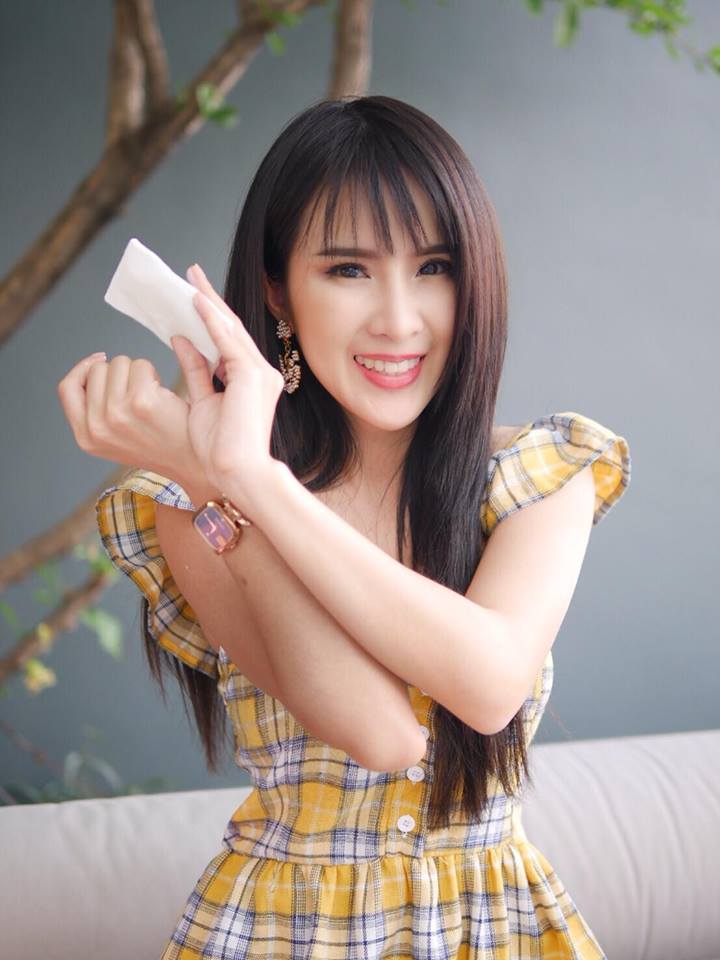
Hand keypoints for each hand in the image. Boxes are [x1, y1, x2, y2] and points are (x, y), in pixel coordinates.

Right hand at [56, 350, 199, 482]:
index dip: (82, 369)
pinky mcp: (141, 402)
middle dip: (119, 373)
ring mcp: (116, 414)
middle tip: (139, 396)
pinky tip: (162, 395)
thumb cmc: (158, 444)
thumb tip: (95, 362)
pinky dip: (153, 373)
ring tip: (151, 398)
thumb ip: (96, 407)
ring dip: (137, 372)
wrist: (192, 463)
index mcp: (85, 437)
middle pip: (96, 371)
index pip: (67, 388)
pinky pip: (140, 365)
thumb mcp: (114, 436)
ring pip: (118, 363)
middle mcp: (96, 427)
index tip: (100, 361)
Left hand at [170, 263, 284, 509]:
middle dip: (210, 300)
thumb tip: (181, 339)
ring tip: (191, 280)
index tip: (192, 296)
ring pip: (231, 330)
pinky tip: (198, 301)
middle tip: (191, 274)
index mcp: (250, 381)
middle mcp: (261, 373)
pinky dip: (212, 320)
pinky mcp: (252, 376)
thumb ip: (196, 370)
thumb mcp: (202, 402)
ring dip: (210, 303)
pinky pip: (228, 342)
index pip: (227, 340)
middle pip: (231, 329)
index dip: (209, 316)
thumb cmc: (219, 450)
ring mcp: (260, 373)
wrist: (236, 472)